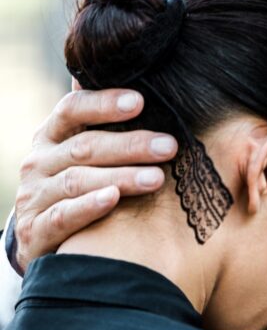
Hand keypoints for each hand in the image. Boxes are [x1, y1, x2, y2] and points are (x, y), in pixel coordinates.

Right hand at [13, 88, 177, 270]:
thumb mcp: (77, 159)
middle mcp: (38, 162)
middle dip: (130, 145)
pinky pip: (64, 215)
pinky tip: (113, 200)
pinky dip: (88, 206)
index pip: (72, 109)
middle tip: (168, 146)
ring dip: (120, 177)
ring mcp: (35, 196)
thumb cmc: (69, 194)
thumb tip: (128, 86)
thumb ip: (95, 127)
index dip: (104, 103)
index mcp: (50, 138)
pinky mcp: (35, 230)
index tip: (139, 101)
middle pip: (85, 147)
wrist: (35, 243)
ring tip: (156, 178)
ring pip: (78, 180)